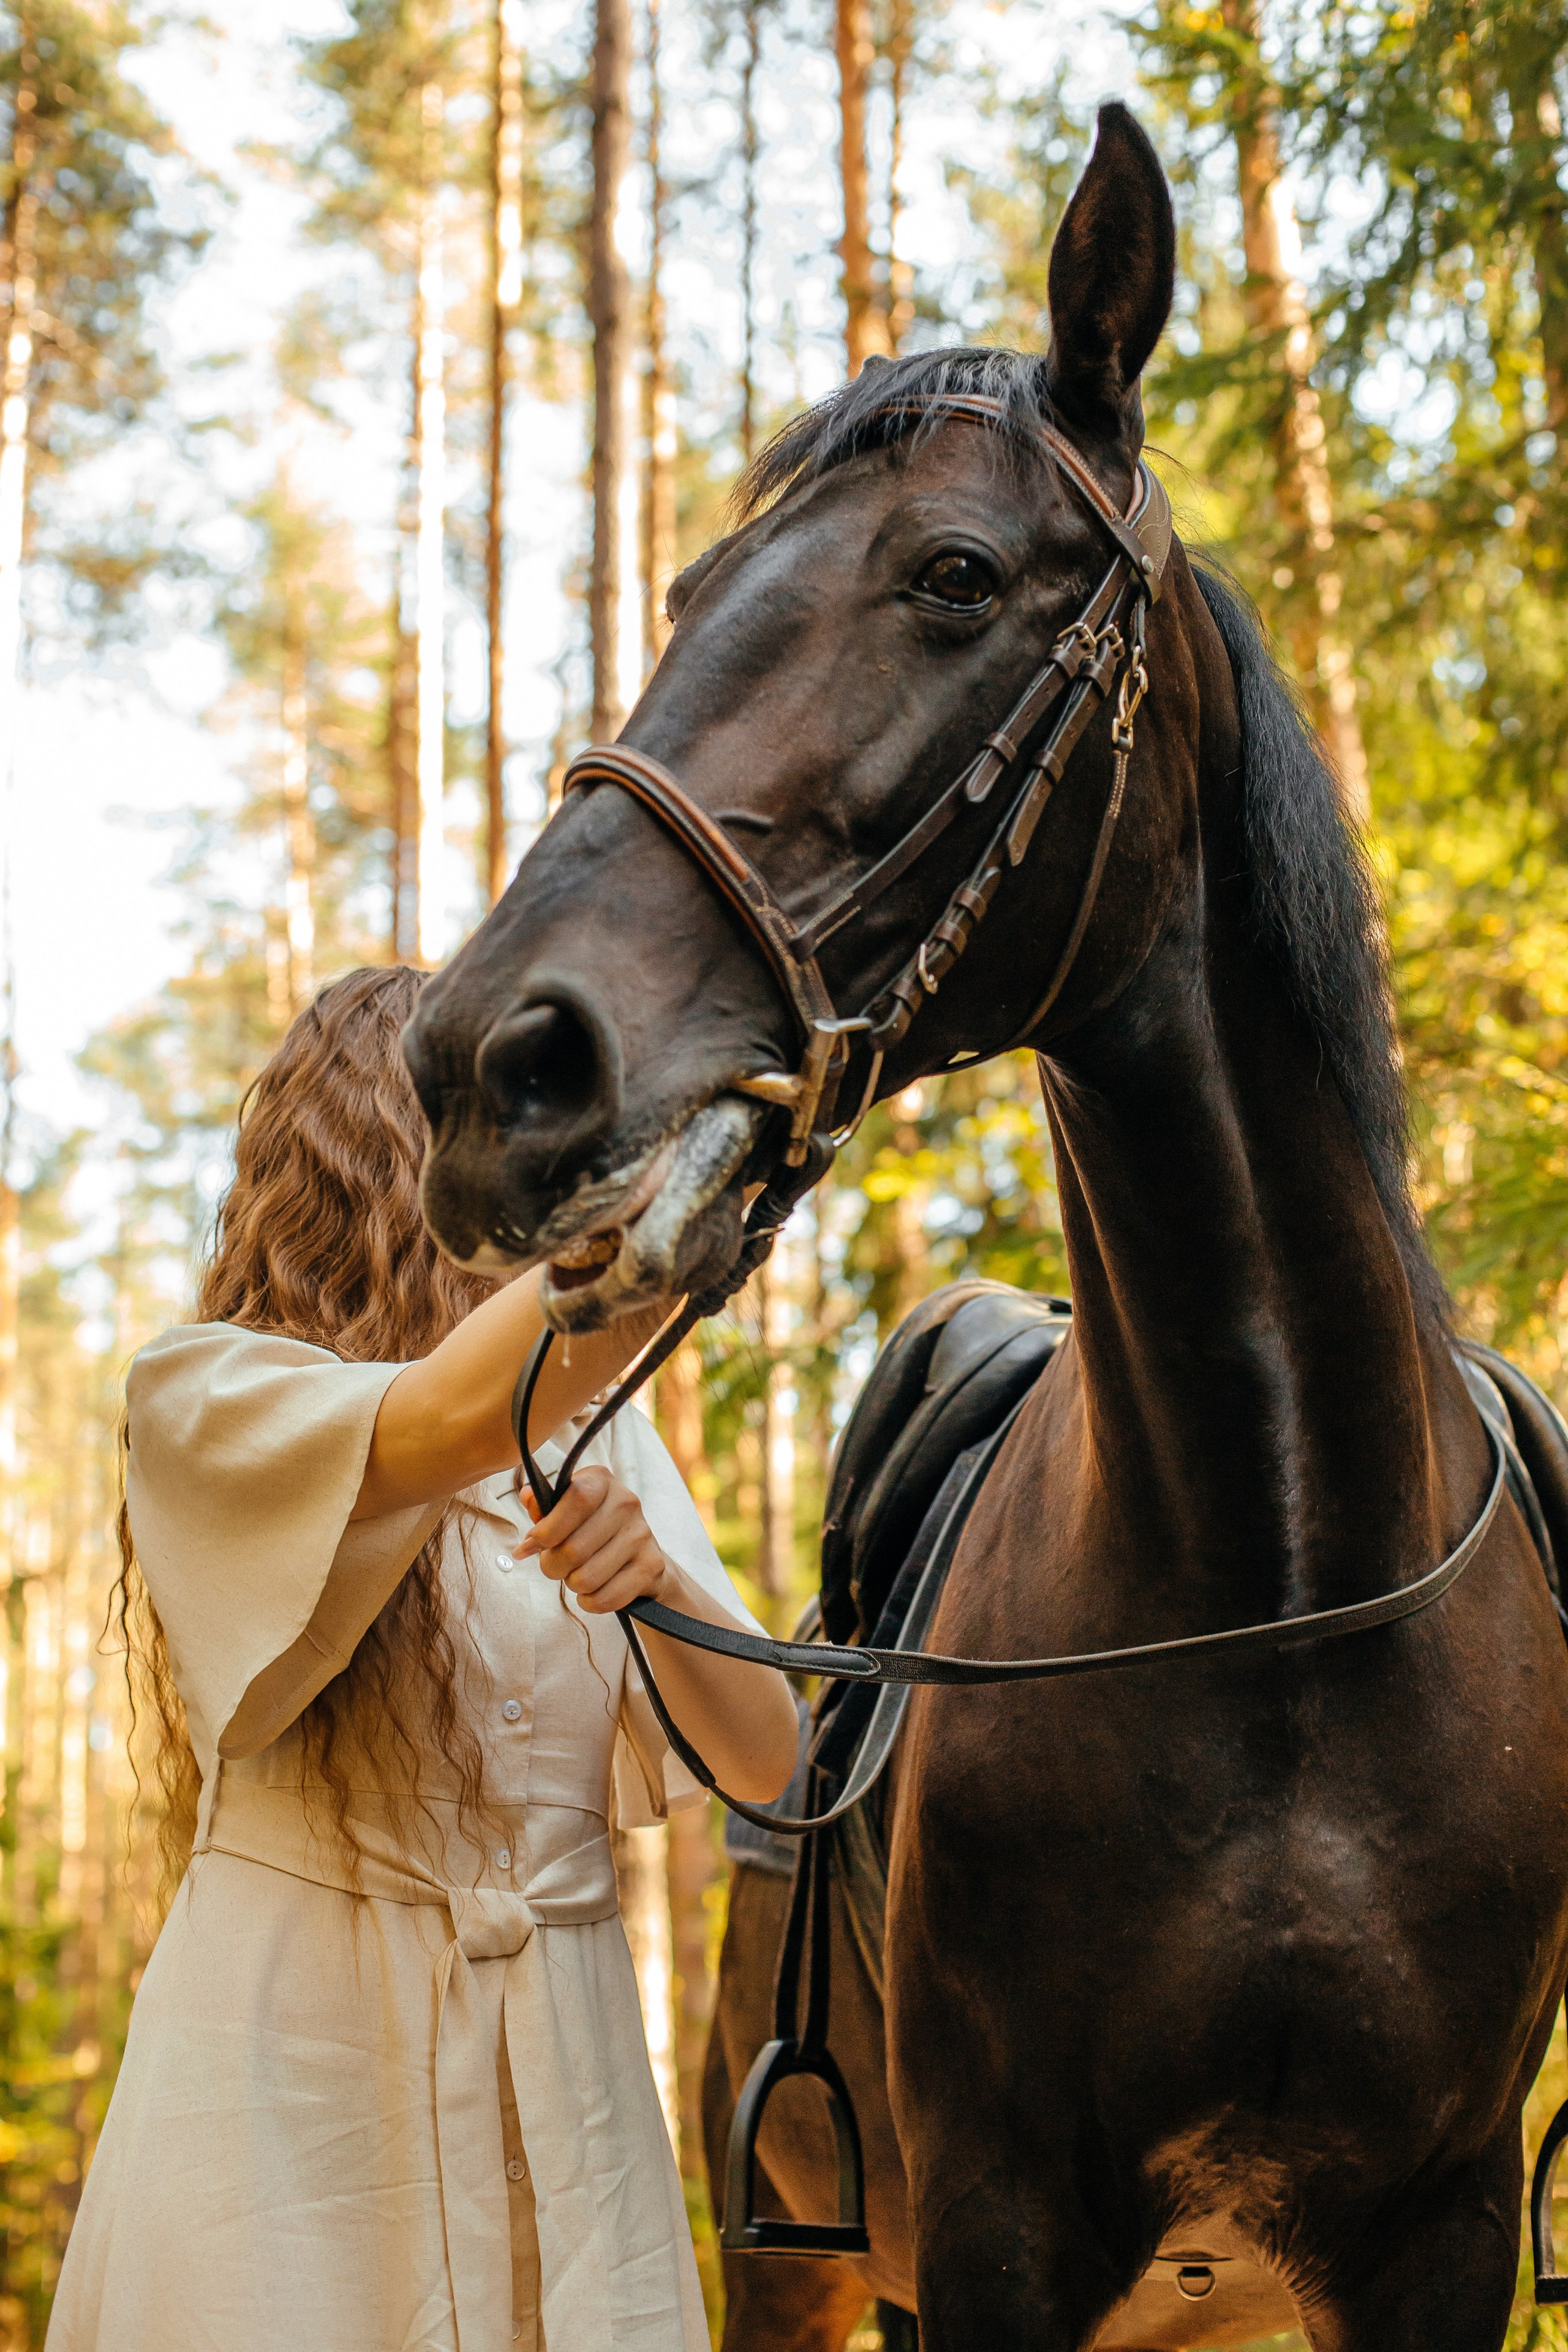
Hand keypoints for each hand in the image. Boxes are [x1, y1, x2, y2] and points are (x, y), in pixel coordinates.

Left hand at [517, 1467, 674, 1614]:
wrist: (640, 1557)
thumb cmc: (591, 1530)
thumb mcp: (564, 1512)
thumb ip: (543, 1507)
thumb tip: (527, 1497)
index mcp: (601, 1481)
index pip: (576, 1499)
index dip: (547, 1529)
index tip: (530, 1545)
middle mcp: (626, 1502)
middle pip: (575, 1548)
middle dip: (553, 1566)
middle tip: (555, 1566)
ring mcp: (642, 1534)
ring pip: (587, 1578)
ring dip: (573, 1585)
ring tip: (578, 1575)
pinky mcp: (651, 1565)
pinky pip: (606, 1597)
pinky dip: (591, 1602)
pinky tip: (593, 1591)